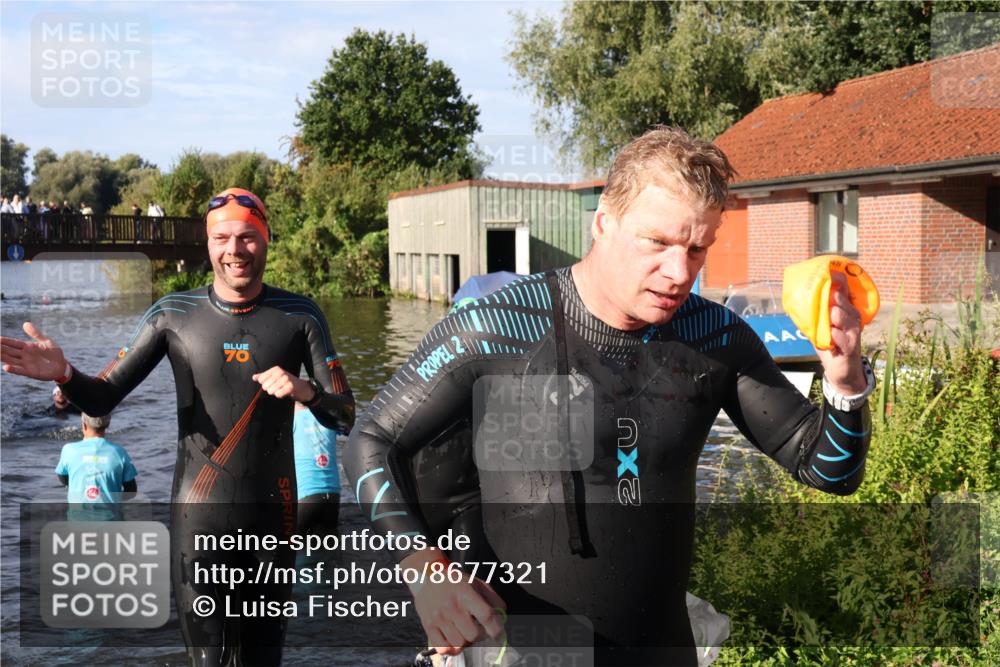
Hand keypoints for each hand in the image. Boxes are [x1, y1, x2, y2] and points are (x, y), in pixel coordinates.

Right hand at [0, 322, 67, 380]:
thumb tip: (25, 323)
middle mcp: (24, 355)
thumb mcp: (46, 341)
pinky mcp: (31, 372)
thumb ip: (36, 334)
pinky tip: (6, 367)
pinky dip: (14, 369)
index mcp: (27, 347)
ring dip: (3, 358)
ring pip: (11, 360)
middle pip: (9, 351)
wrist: (62, 366)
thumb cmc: (54, 353)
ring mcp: (27, 364)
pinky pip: (20, 371)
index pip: (14, 343)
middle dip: (0, 349)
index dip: (5, 341)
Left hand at [251, 366, 312, 400]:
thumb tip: (254, 377)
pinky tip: (285, 392)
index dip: (265, 384)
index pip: (261, 379)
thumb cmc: (286, 382)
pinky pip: (277, 394)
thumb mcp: (275, 377)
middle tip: (278, 387)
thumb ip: (264, 376)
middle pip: (265, 386)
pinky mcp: (290, 387)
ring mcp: (286, 379)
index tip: (272, 383)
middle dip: (270, 389)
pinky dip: (280, 395)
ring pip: (271, 391)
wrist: (302, 387)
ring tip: (282, 389)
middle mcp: (281, 372)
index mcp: (276, 369)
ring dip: (275, 392)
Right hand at [404, 552, 505, 655]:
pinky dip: (451, 648)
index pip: (486, 615)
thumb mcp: (476, 582)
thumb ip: (493, 598)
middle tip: (477, 628)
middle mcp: (451, 606)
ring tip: (464, 631)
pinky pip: (443, 648)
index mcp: (465, 593)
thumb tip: (502, 616)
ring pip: (460, 644)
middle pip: (474, 634)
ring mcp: (438, 617)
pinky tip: (453, 639)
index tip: (498, 633)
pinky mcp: (428, 626)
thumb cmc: (456, 582)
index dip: (496, 628)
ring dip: (465, 641)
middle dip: (479, 635)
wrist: (428, 577)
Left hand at [815, 272, 865, 393]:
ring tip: (830, 319)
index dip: (838, 282)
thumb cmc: (831, 346)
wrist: (841, 371)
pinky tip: (832, 335)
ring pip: (844, 317)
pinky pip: (843, 337)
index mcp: (845, 311)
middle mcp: (852, 319)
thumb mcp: (820, 328)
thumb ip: (813, 315)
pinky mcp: (851, 347)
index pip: (844, 292)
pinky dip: (836, 335)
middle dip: (834, 299)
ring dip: (835, 317)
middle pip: (843, 303)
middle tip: (827, 299)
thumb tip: (795, 300)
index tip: (830, 273)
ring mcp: (853, 332)